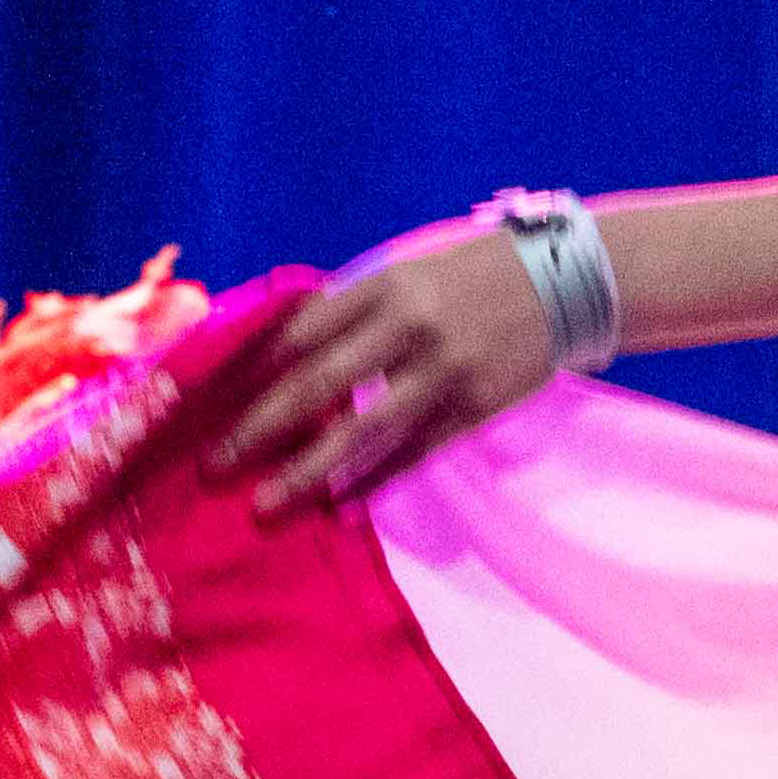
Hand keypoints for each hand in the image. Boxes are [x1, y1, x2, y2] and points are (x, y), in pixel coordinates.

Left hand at [210, 223, 559, 508]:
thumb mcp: (407, 273)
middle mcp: (409, 327)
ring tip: (268, 504)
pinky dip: (375, 480)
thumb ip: (353, 310)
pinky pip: (415, 451)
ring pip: (365, 430)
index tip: (211, 408)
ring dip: (311, 471)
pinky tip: (342, 506)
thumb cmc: (470, 276)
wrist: (565, 282)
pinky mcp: (475, 405)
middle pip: (320, 383)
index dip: (252, 374)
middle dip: (262, 429)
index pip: (301, 333)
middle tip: (217, 467)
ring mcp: (445, 371)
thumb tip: (282, 352)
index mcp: (383, 287)